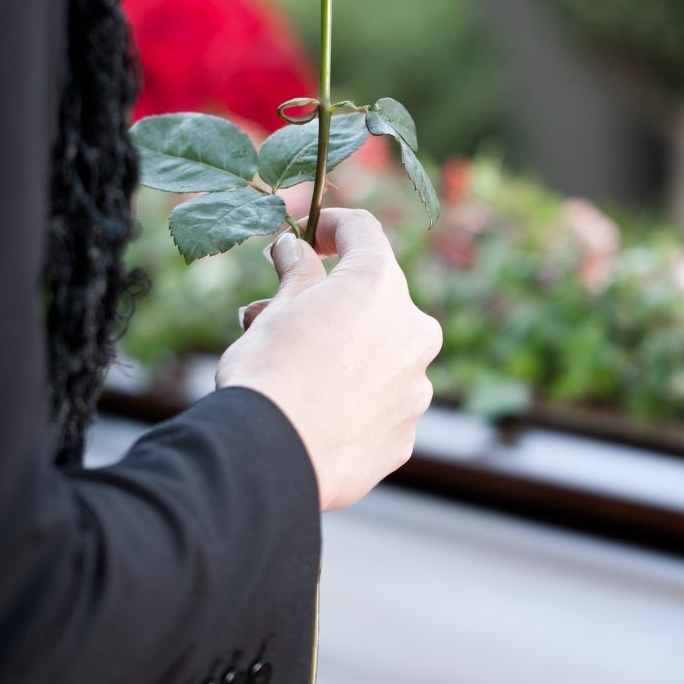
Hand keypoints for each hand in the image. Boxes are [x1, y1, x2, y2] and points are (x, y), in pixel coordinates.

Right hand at [215, 209, 442, 511]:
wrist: (269, 457)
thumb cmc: (268, 372)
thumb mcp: (275, 311)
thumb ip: (296, 274)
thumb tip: (293, 250)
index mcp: (379, 285)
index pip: (362, 231)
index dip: (329, 226)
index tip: (305, 235)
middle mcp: (413, 331)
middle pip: (375, 300)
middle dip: (331, 302)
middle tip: (280, 314)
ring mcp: (415, 388)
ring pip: (380, 356)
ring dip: (343, 353)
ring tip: (290, 371)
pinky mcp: (404, 436)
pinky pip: (379, 405)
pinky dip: (352, 402)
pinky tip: (314, 414)